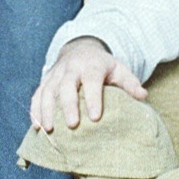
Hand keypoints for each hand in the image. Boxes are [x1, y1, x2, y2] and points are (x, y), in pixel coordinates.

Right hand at [30, 36, 146, 131]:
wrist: (80, 49)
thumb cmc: (103, 65)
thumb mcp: (119, 69)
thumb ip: (130, 83)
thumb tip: (143, 96)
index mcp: (92, 65)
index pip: (92, 81)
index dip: (93, 98)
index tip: (96, 117)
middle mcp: (71, 69)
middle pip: (66, 86)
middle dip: (68, 106)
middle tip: (72, 125)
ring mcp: (56, 74)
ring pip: (48, 91)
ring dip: (47, 110)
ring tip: (49, 130)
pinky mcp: (45, 81)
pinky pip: (37, 95)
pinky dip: (35, 110)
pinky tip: (36, 126)